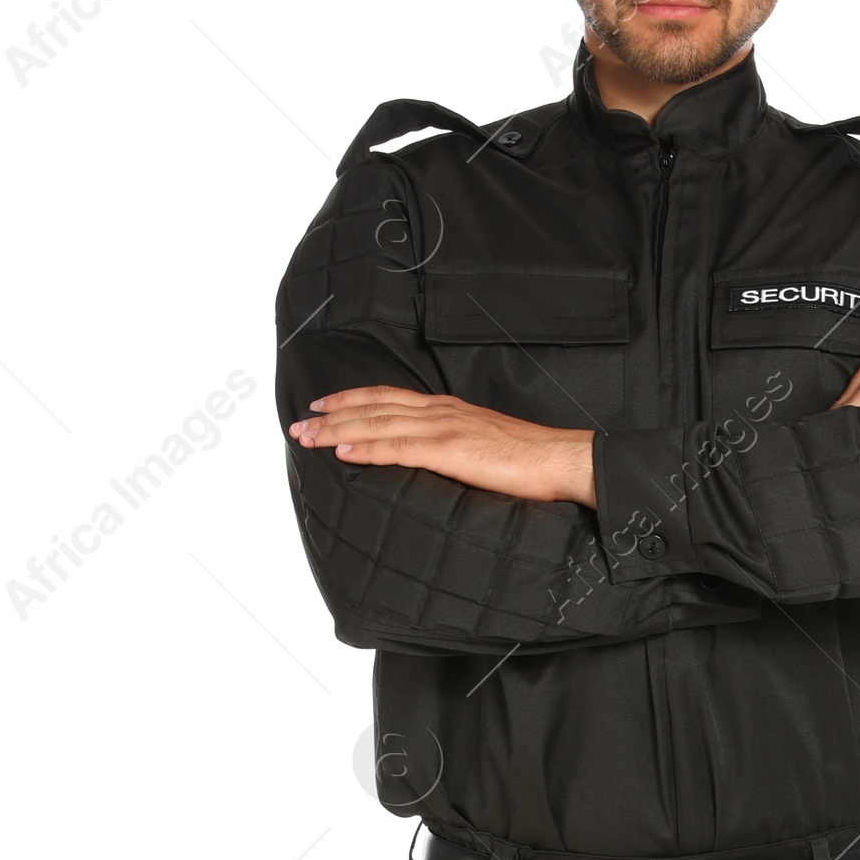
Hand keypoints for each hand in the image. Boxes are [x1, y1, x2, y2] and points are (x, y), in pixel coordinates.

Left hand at [289, 388, 596, 505]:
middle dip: (332, 415)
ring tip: (307, 437)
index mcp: (447, 409)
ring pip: (378, 424)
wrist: (561, 459)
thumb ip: (453, 447)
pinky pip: (399, 448)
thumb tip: (431, 461)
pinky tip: (343, 451)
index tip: (323, 406)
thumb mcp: (482, 445)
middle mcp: (440, 411)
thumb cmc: (529, 460)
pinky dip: (367, 448)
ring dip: (337, 431)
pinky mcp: (451, 449)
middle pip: (374, 408)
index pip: (388, 398)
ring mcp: (444, 428)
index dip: (352, 400)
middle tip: (299, 424)